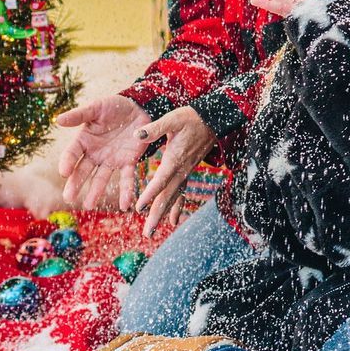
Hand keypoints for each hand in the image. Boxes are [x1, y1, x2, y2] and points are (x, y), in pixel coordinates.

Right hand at [56, 94, 153, 212]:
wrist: (140, 107)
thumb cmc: (115, 106)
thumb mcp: (96, 108)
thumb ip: (79, 115)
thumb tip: (57, 119)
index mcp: (84, 140)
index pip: (72, 154)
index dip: (67, 162)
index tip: (63, 172)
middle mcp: (95, 154)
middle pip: (83, 171)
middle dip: (75, 184)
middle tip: (68, 198)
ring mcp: (111, 160)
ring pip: (101, 178)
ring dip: (96, 192)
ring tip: (89, 205)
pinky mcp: (129, 162)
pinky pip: (126, 178)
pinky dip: (126, 191)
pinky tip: (124, 205)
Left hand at [132, 106, 214, 237]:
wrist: (211, 120)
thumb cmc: (190, 118)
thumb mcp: (172, 119)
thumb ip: (155, 128)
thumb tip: (138, 134)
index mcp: (174, 158)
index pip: (160, 181)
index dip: (150, 194)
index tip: (139, 208)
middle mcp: (180, 170)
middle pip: (167, 196)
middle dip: (156, 215)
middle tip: (148, 233)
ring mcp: (185, 173)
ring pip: (173, 198)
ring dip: (163, 215)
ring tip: (153, 232)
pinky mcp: (187, 172)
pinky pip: (180, 193)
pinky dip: (176, 207)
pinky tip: (172, 220)